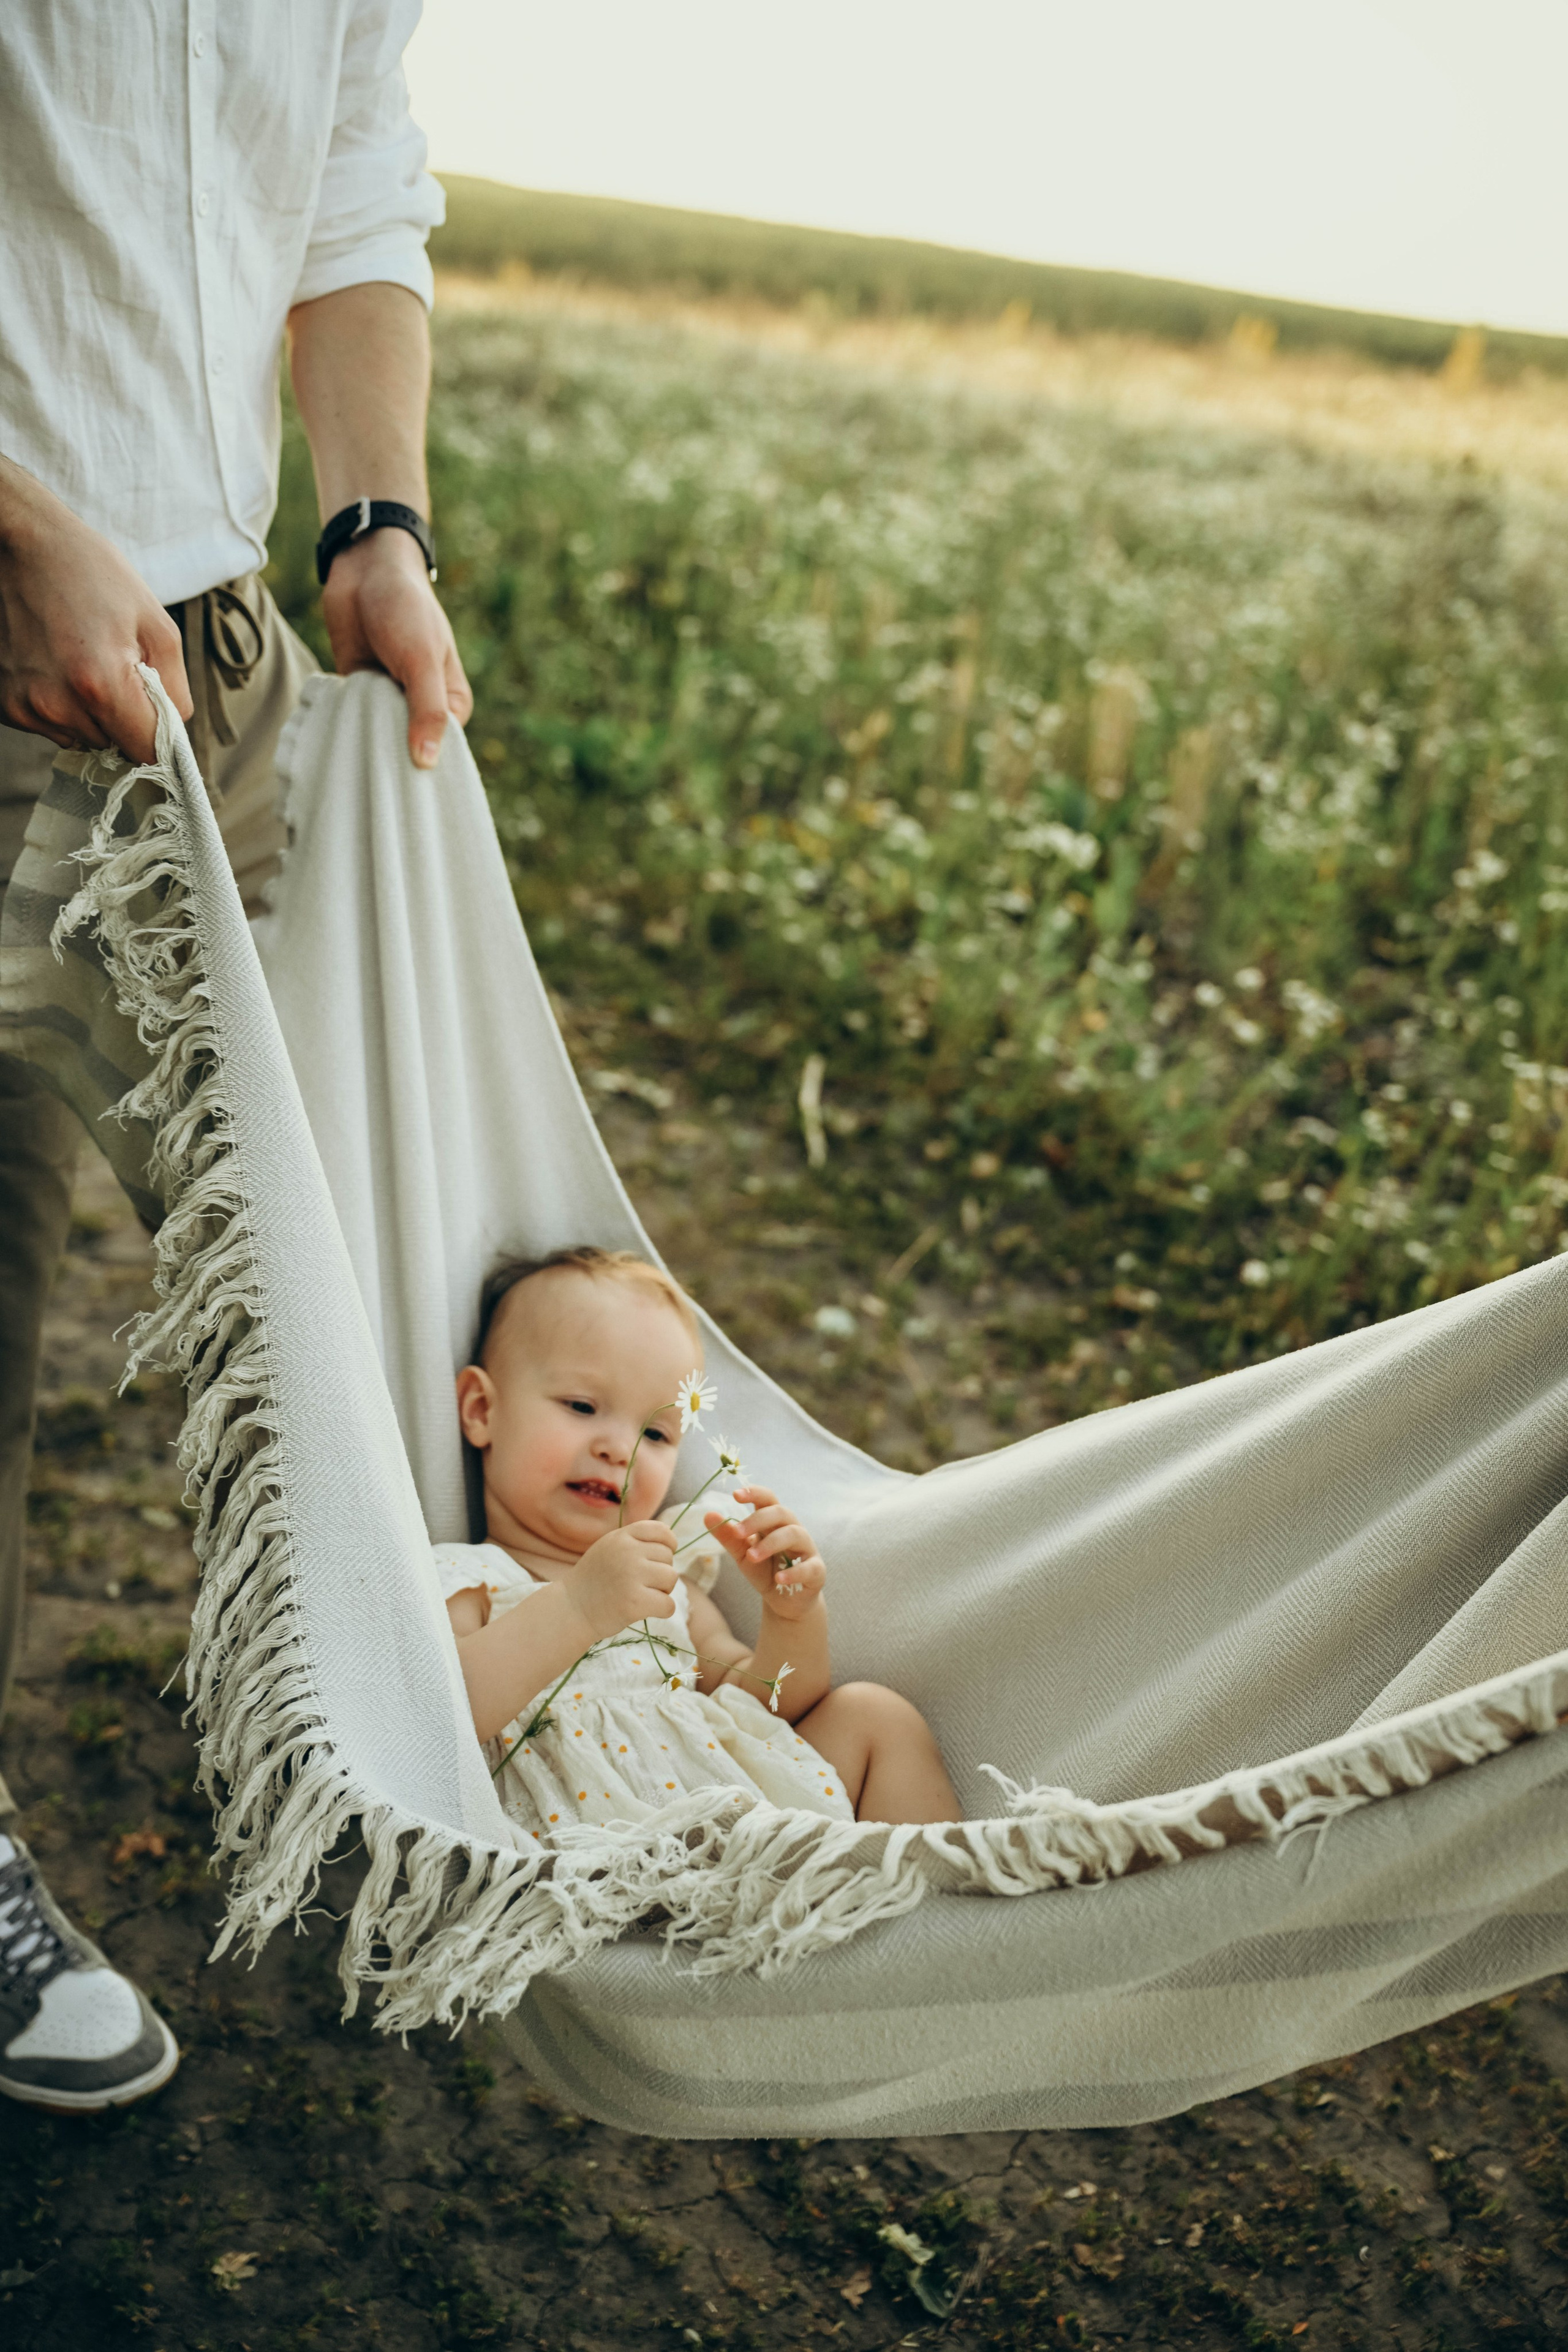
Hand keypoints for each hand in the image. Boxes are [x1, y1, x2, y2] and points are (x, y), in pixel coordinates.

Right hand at [0, 457, 191, 764]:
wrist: (23, 544)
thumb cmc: (92, 575)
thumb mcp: (156, 625)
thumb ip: (176, 689)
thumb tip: (175, 730)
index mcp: (101, 684)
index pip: (148, 752)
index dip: (160, 735)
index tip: (157, 710)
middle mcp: (57, 705)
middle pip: (115, 746)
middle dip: (124, 716)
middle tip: (114, 664)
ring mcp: (26, 707)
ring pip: (84, 738)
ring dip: (92, 712)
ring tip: (83, 659)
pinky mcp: (6, 705)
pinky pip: (53, 725)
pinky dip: (62, 704)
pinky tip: (57, 664)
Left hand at [321, 527, 471, 769]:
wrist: (365, 568)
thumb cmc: (405, 609)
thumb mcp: (422, 660)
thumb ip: (427, 710)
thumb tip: (427, 764)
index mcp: (450, 705)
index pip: (442, 753)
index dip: (423, 771)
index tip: (404, 793)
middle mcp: (420, 708)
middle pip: (407, 750)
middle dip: (390, 761)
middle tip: (372, 785)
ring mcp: (387, 700)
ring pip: (376, 737)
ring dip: (363, 744)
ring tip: (350, 762)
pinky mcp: (358, 692)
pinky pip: (350, 721)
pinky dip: (342, 726)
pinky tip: (331, 739)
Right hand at [567, 1521, 677, 1643]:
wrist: (571, 1609)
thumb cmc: (594, 1580)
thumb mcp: (610, 1548)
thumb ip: (635, 1541)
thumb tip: (671, 1542)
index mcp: (621, 1537)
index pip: (661, 1530)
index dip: (669, 1544)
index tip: (661, 1558)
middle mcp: (627, 1552)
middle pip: (668, 1558)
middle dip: (660, 1572)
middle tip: (639, 1584)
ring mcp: (631, 1576)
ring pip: (671, 1578)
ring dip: (662, 1590)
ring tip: (641, 1594)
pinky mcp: (635, 1603)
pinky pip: (668, 1605)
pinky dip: (662, 1610)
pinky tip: (644, 1610)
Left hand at [705, 1487, 825, 1622]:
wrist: (784, 1601)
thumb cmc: (764, 1571)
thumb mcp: (742, 1554)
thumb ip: (729, 1536)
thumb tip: (708, 1515)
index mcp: (774, 1522)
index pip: (768, 1499)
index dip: (754, 1493)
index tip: (735, 1495)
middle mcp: (793, 1529)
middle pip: (781, 1513)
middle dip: (758, 1520)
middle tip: (738, 1532)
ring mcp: (807, 1549)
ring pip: (795, 1534)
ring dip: (771, 1543)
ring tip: (752, 1556)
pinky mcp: (817, 1570)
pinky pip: (809, 1567)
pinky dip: (793, 1572)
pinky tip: (779, 1579)